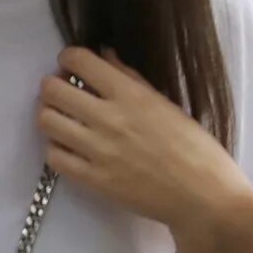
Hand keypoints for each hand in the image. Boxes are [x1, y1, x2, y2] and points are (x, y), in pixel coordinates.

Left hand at [37, 48, 252, 249]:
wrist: (205, 197)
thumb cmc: (197, 149)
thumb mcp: (168, 106)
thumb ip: (132, 79)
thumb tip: (104, 55)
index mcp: (131, 95)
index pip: (78, 60)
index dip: (70, 59)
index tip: (74, 67)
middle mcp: (109, 118)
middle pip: (51, 89)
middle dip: (54, 86)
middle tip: (66, 94)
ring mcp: (98, 150)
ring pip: (47, 121)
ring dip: (52, 116)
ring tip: (66, 121)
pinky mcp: (93, 180)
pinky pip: (54, 157)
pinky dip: (57, 149)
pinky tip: (72, 149)